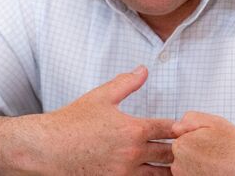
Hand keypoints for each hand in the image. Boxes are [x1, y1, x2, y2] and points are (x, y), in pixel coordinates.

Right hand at [18, 65, 175, 174]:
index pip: (169, 128)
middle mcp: (133, 154)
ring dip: (168, 169)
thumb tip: (143, 70)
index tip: (184, 128)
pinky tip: (150, 173)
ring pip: (160, 175)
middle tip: (187, 147)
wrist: (47, 149)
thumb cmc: (71, 123)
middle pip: (170, 154)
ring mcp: (124, 173)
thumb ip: (126, 83)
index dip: (180, 127)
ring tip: (177, 166)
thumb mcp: (100, 97)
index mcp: (134, 130)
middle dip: (180, 150)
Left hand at [170, 111, 234, 175]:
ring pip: (188, 166)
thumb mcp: (215, 122)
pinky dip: (203, 173)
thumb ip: (190, 119)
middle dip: (196, 151)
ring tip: (218, 163)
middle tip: (216, 153)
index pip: (181, 137)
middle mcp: (178, 166)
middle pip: (183, 153)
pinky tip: (216, 171)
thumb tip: (176, 127)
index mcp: (181, 146)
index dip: (197, 137)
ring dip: (199, 163)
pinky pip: (193, 175)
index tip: (211, 141)